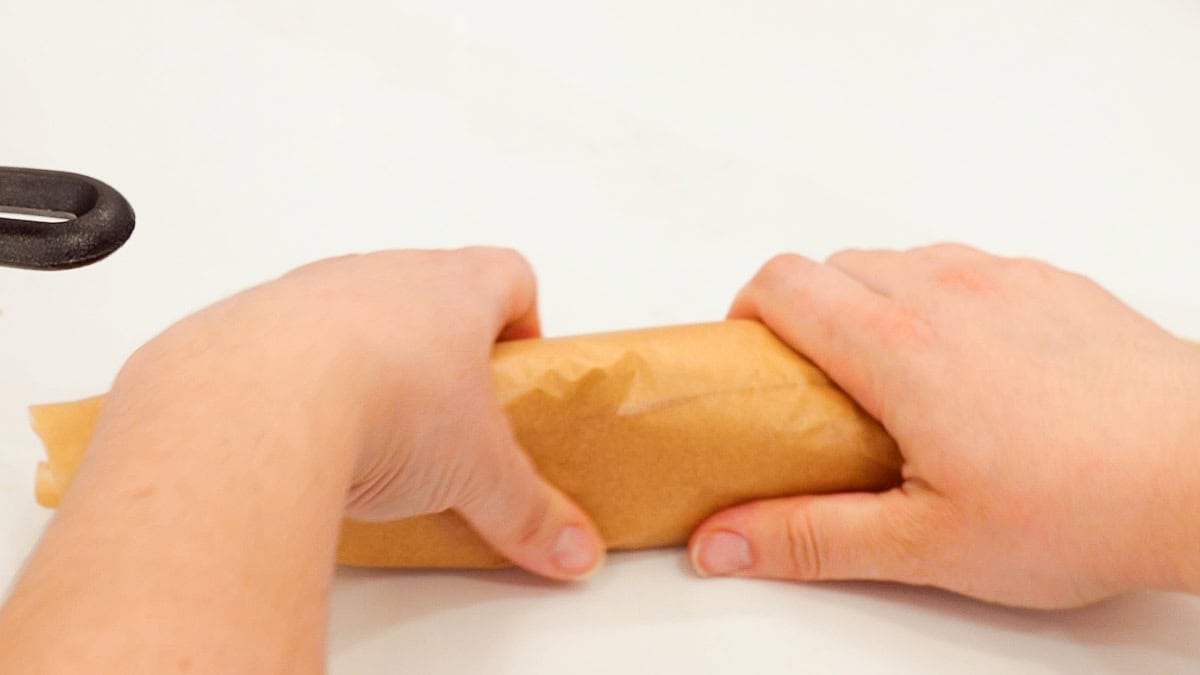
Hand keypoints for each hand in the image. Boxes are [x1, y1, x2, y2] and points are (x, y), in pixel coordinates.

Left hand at [119, 247, 603, 578]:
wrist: (259, 404)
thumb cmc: (382, 402)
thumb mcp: (478, 475)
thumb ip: (530, 514)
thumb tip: (574, 552)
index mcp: (454, 289)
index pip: (507, 276)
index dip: (521, 321)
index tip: (516, 371)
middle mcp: (380, 276)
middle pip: (426, 291)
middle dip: (440, 350)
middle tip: (447, 419)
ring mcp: (307, 293)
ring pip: (349, 313)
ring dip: (364, 361)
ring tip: (369, 436)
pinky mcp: (245, 325)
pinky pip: (279, 344)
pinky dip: (295, 384)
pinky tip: (299, 440)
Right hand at [688, 244, 1199, 607]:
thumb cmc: (1084, 507)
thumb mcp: (926, 546)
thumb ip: (808, 537)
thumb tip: (721, 542)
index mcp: (897, 349)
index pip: (782, 283)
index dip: (748, 312)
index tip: (753, 359)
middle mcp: (944, 293)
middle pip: (832, 266)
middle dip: (806, 316)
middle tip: (823, 389)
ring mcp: (1004, 279)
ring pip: (899, 261)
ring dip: (874, 305)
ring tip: (900, 382)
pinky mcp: (1052, 282)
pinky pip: (966, 267)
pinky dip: (942, 301)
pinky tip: (976, 370)